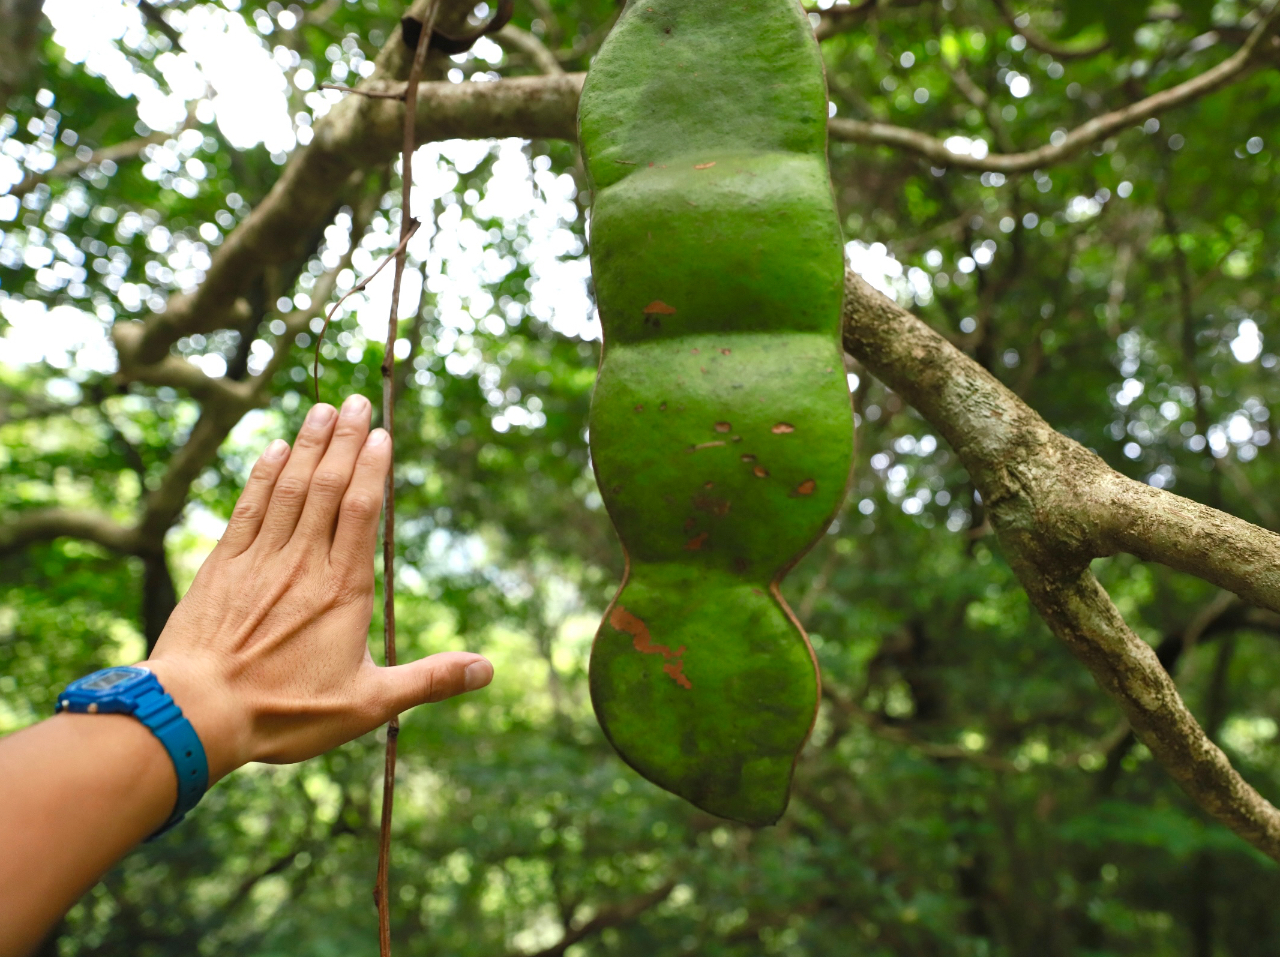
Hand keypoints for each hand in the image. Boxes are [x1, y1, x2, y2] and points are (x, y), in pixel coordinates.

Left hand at [144, 395, 492, 781]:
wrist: (194, 713)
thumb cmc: (284, 712)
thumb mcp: (368, 704)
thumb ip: (429, 680)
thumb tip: (488, 669)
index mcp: (342, 588)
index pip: (361, 510)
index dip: (371, 467)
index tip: (380, 432)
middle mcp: (302, 562)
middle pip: (326, 486)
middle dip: (342, 439)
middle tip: (354, 400)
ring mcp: (258, 560)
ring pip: (288, 488)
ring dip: (305, 445)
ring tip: (320, 409)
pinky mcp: (221, 567)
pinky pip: (247, 508)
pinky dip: (261, 476)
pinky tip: (271, 451)